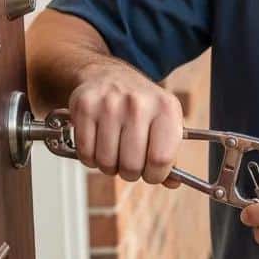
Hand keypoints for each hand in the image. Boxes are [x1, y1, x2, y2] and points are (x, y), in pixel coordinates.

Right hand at [68, 61, 183, 186]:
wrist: (109, 75)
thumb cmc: (140, 104)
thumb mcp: (164, 121)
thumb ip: (169, 153)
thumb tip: (173, 182)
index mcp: (166, 108)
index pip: (161, 159)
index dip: (156, 175)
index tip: (152, 174)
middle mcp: (139, 104)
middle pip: (132, 165)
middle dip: (131, 173)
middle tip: (131, 164)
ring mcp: (110, 105)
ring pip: (106, 162)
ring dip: (109, 166)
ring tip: (114, 152)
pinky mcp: (85, 107)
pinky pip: (86, 153)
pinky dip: (90, 158)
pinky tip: (98, 145)